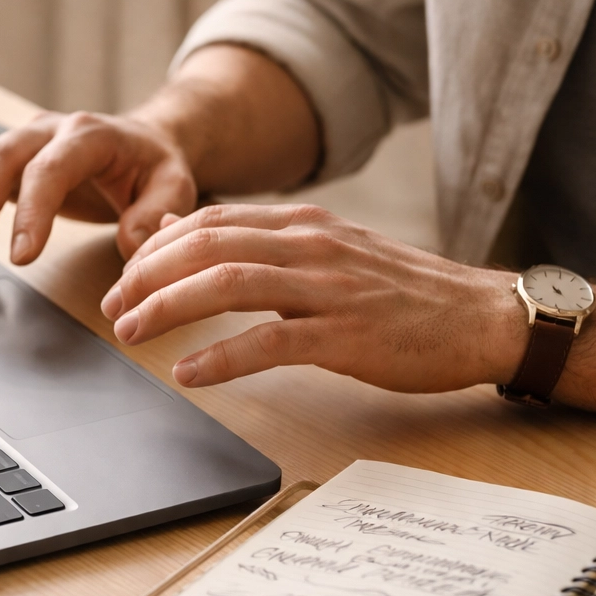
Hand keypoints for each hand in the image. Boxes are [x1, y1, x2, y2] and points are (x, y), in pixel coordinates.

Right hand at [0, 110, 198, 263]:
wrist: (142, 143)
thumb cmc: (155, 167)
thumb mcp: (174, 187)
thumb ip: (156, 215)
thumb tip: (132, 247)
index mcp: (89, 134)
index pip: (52, 168)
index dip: (33, 210)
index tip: (22, 256)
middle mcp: (47, 131)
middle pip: (0, 158)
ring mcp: (22, 143)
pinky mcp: (7, 162)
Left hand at [101, 204, 526, 391]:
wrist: (481, 317)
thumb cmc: (404, 295)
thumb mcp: (332, 254)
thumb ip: (267, 247)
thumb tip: (191, 239)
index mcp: (305, 224)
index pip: (210, 221)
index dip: (156, 249)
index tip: (125, 278)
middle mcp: (311, 245)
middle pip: (205, 246)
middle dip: (146, 277)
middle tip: (114, 309)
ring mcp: (329, 288)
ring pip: (227, 284)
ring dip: (168, 308)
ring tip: (133, 335)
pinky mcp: (346, 335)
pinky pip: (270, 341)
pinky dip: (221, 357)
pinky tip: (191, 374)